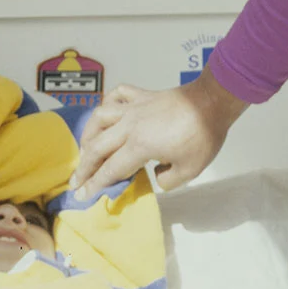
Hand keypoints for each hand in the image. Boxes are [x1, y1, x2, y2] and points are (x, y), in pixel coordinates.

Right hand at [70, 71, 249, 198]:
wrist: (212, 103)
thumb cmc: (203, 137)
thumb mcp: (189, 170)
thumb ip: (167, 180)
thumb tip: (155, 175)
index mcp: (140, 146)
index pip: (111, 169)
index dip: (95, 184)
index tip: (81, 195)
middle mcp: (130, 125)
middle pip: (97, 146)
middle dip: (84, 166)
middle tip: (75, 180)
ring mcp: (135, 107)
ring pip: (100, 116)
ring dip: (89, 132)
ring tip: (86, 146)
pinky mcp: (143, 95)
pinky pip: (119, 93)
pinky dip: (109, 100)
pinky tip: (108, 110)